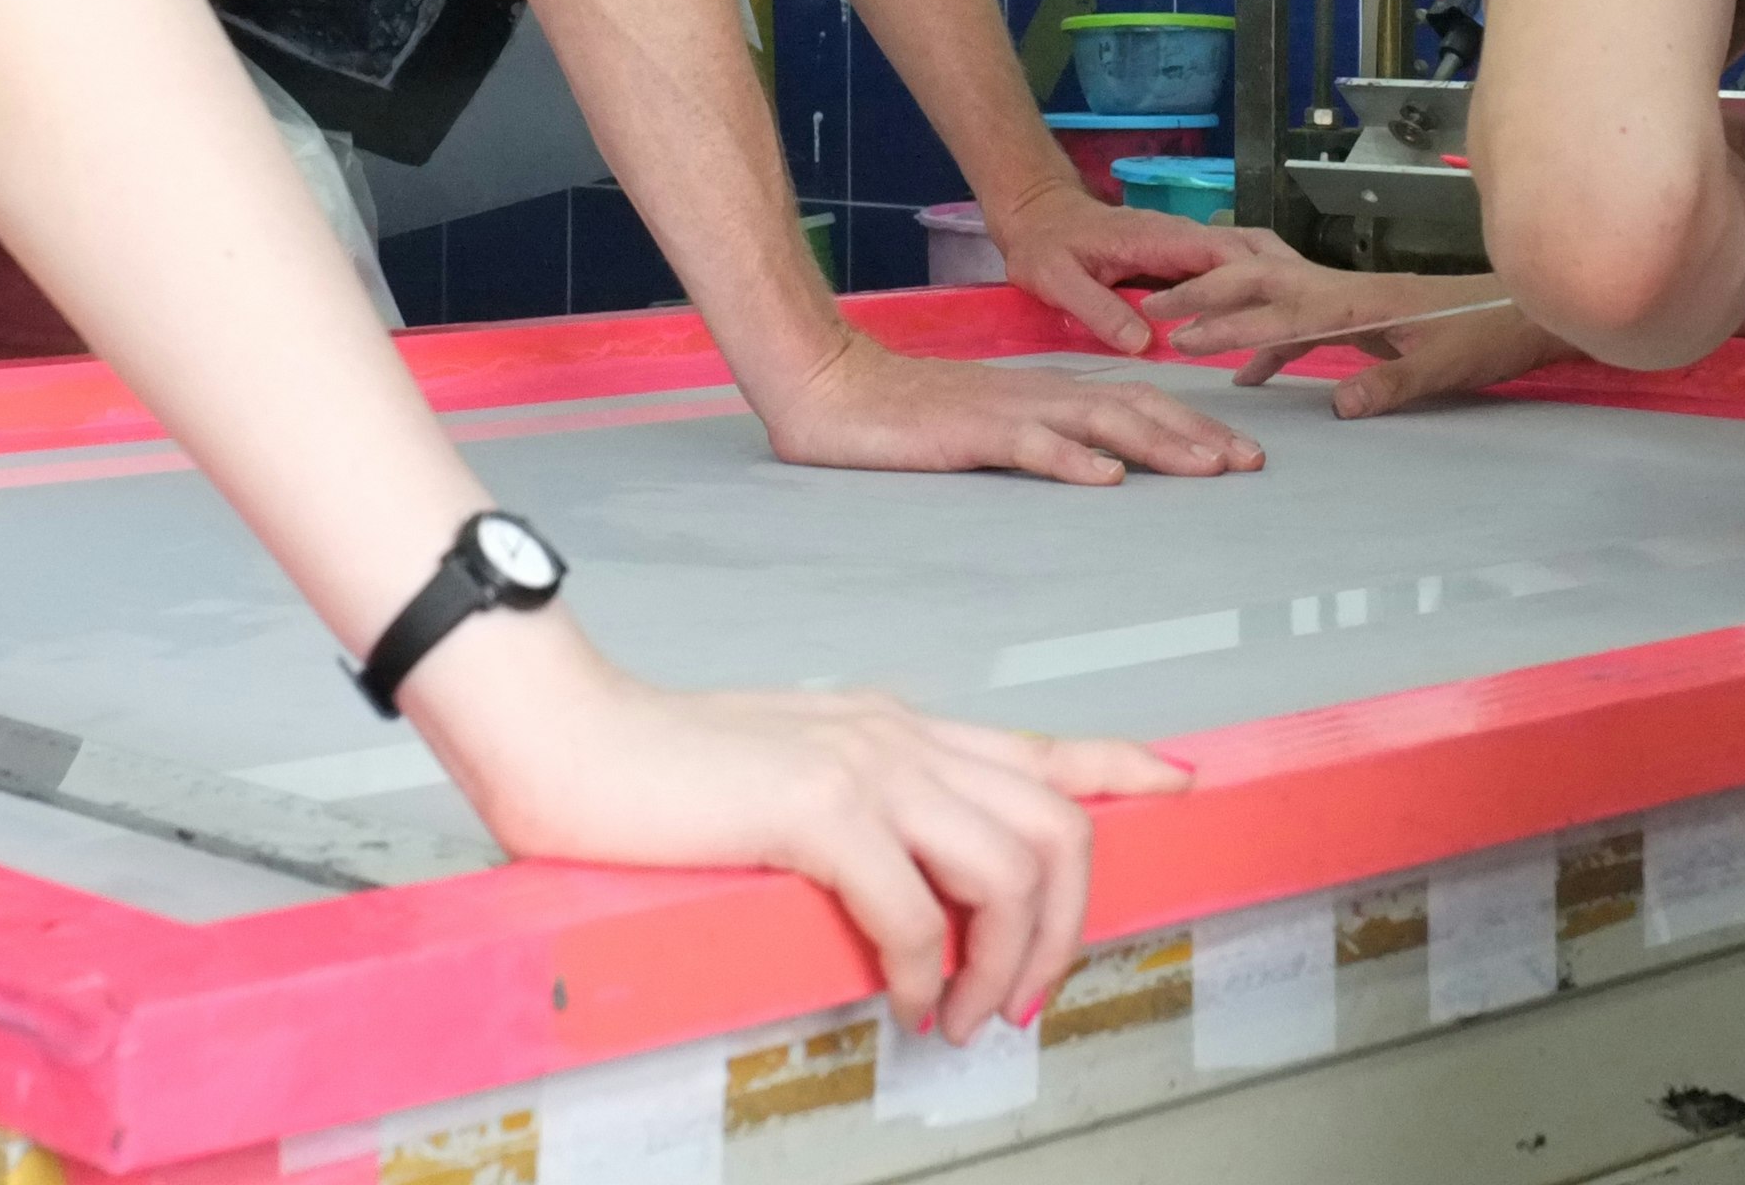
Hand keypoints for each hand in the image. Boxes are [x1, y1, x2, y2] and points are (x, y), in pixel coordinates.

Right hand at [427, 622, 1185, 1040]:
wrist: (566, 734)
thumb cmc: (658, 772)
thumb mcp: (786, 775)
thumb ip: (856, 812)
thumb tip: (905, 890)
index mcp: (895, 727)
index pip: (1040, 747)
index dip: (1123, 769)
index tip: (1178, 789)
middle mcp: (900, 735)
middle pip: (1058, 822)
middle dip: (1068, 926)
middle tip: (1018, 1001)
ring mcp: (864, 764)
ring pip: (1013, 866)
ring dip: (1006, 963)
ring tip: (960, 1017)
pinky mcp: (817, 806)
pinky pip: (918, 908)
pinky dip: (925, 972)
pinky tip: (900, 1000)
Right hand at [757, 328, 1263, 481]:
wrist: (833, 387)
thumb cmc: (907, 415)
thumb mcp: (988, 426)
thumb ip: (1041, 437)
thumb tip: (1101, 465)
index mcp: (1045, 391)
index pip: (1136, 402)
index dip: (1192, 425)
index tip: (1238, 454)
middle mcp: (1038, 393)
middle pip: (1136, 406)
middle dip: (1199, 434)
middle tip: (1251, 464)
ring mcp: (1005, 409)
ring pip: (1099, 420)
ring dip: (1158, 445)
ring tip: (1206, 469)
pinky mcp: (968, 430)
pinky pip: (1029, 445)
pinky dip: (1071, 460)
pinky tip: (1106, 478)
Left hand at [980, 174, 1293, 352]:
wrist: (1035, 213)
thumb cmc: (1044, 245)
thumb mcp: (1057, 280)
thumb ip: (1099, 309)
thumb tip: (1146, 343)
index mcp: (1156, 238)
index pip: (1214, 253)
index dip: (1250, 279)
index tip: (1282, 305)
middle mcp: (1178, 235)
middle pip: (1242, 249)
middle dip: (1281, 275)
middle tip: (1317, 312)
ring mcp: (1181, 243)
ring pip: (1240, 255)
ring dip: (1273, 279)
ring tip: (1307, 317)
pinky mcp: (1178, 255)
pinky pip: (1223, 268)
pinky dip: (1250, 285)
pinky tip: (1268, 315)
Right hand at [1146, 259, 1570, 419]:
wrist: (1524, 310)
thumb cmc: (1487, 336)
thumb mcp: (1443, 368)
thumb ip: (1389, 384)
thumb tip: (1337, 406)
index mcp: (1356, 303)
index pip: (1278, 315)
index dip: (1228, 328)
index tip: (1182, 337)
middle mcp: (1345, 292)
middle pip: (1261, 282)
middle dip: (1207, 292)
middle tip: (1156, 307)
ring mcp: (1352, 299)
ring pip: (1274, 295)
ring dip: (1229, 308)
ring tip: (1183, 330)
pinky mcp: (1362, 312)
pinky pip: (1298, 319)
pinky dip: (1266, 339)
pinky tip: (1252, 374)